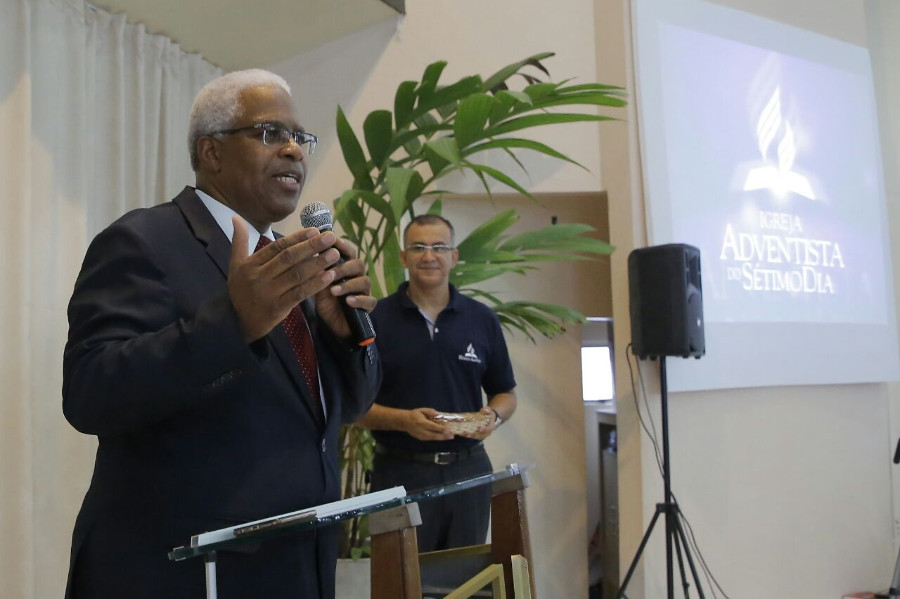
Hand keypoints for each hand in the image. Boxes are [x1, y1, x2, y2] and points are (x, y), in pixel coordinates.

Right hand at [228, 217, 340, 341]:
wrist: (237, 321)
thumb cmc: (241, 289)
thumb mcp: (235, 265)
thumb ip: (239, 241)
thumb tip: (236, 217)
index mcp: (251, 264)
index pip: (277, 247)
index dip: (297, 238)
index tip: (314, 230)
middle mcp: (259, 277)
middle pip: (289, 258)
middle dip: (311, 246)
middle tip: (330, 237)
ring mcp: (269, 293)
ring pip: (296, 275)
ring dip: (318, 264)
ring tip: (334, 254)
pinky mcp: (278, 307)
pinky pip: (299, 294)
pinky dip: (315, 285)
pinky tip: (329, 276)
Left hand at [314, 236, 376, 339]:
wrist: (333, 325)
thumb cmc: (327, 302)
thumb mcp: (318, 287)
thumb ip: (318, 274)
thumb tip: (311, 256)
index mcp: (346, 268)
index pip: (348, 252)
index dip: (341, 245)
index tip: (332, 242)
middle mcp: (357, 276)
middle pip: (358, 264)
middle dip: (344, 267)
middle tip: (330, 273)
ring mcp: (364, 291)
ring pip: (365, 281)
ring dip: (349, 284)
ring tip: (334, 291)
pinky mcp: (368, 306)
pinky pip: (370, 300)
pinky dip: (359, 300)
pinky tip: (348, 301)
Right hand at [403, 407, 453, 440]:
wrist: (405, 422)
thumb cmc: (414, 414)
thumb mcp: (421, 410)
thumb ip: (430, 411)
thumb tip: (439, 414)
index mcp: (422, 423)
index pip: (433, 427)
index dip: (441, 429)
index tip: (449, 429)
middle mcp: (422, 431)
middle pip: (435, 435)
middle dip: (444, 436)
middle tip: (452, 436)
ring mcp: (421, 436)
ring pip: (433, 438)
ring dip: (442, 438)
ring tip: (450, 437)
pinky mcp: (421, 439)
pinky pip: (431, 439)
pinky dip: (437, 438)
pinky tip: (443, 437)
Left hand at [456, 406, 498, 440]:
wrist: (490, 419)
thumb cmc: (489, 414)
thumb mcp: (489, 411)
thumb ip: (487, 410)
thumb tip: (485, 410)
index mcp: (491, 426)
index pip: (489, 429)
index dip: (484, 429)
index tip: (479, 428)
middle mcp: (487, 432)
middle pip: (481, 435)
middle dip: (474, 435)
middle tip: (468, 434)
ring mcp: (483, 434)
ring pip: (477, 437)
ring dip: (470, 436)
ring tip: (464, 434)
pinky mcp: (478, 435)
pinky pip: (473, 436)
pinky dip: (468, 435)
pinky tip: (462, 433)